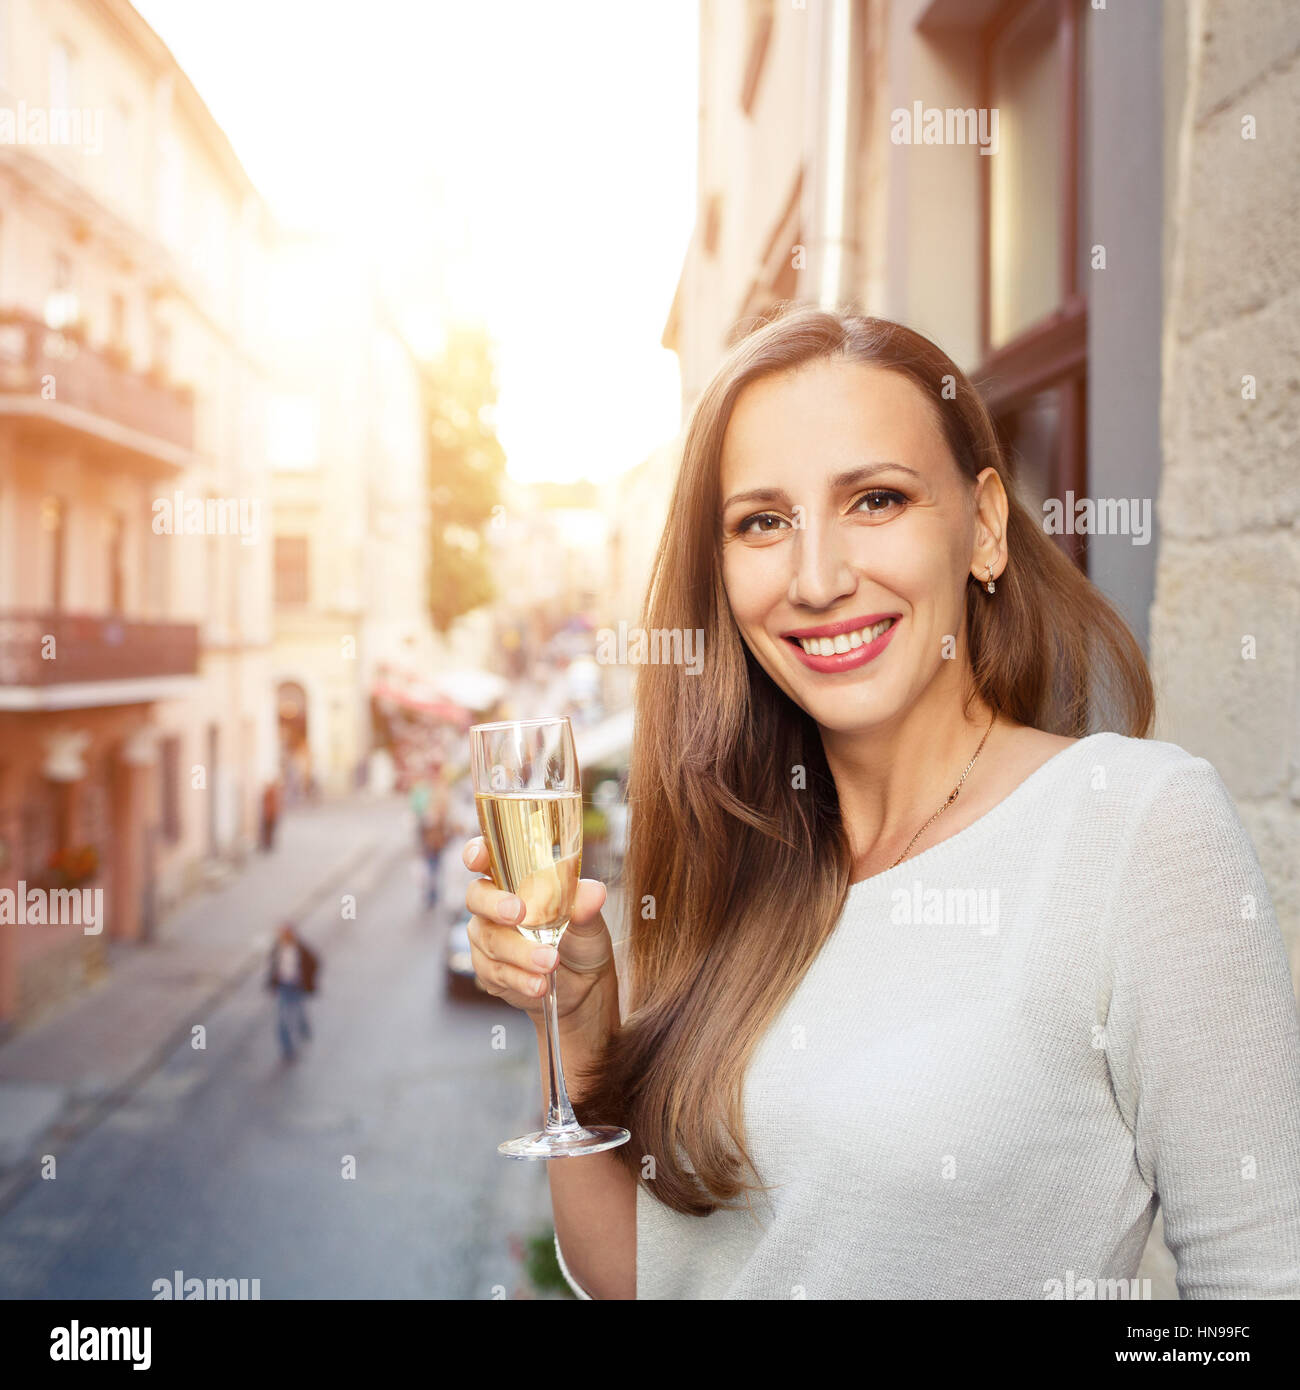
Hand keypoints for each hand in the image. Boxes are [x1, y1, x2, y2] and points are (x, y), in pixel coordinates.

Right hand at [462, 836, 617, 1045]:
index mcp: (513, 879)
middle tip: (519, 914)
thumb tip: (594, 892)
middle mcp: (493, 905)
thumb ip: (586, 904)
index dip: (476, 852)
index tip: (479, 858)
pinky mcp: (490, 971)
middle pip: (477, 897)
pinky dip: (520, 978)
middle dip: (496, 905)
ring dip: (521, 952)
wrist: (584, 985)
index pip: (485, 857)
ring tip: (551, 962)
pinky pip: (497, 973)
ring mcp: (487, 938)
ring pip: (491, 940)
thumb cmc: (581, 938)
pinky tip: (539, 983)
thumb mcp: (589, 920)